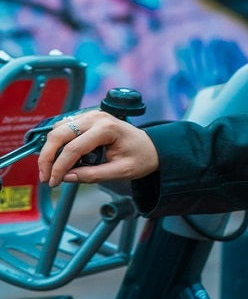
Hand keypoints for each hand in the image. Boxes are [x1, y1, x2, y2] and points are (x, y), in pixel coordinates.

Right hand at [38, 110, 159, 187]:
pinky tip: (60, 159)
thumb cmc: (140, 158)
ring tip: (52, 171)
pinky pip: (63, 128)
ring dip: (50, 150)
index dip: (60, 167)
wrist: (151, 147)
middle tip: (46, 178)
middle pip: (59, 135)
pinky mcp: (86, 119)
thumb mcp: (121, 172)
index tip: (54, 183)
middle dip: (48, 158)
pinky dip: (57, 143)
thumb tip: (66, 177)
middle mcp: (96, 117)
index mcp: (107, 128)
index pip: (74, 148)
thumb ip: (94, 175)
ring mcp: (90, 115)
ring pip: (58, 130)